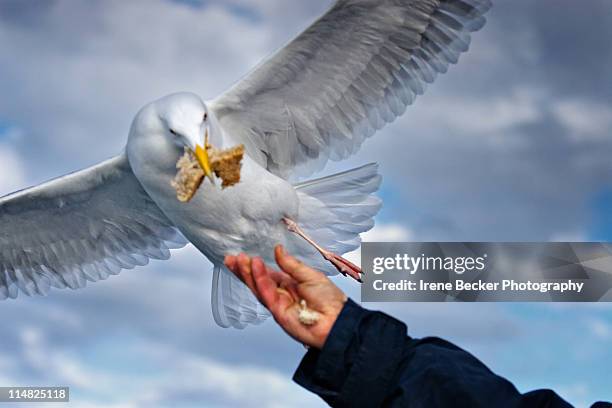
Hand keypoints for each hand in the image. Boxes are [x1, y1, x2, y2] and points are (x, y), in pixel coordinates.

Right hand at [224, 245, 347, 348]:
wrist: (338, 320)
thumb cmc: (330, 300)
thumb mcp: (310, 275)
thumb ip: (291, 264)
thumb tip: (278, 250)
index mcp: (288, 285)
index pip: (266, 274)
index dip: (254, 265)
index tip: (241, 256)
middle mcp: (281, 295)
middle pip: (257, 281)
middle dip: (244, 270)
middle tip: (232, 258)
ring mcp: (279, 305)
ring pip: (259, 288)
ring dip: (249, 273)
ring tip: (241, 260)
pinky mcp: (279, 313)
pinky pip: (267, 294)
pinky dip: (260, 280)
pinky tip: (256, 267)